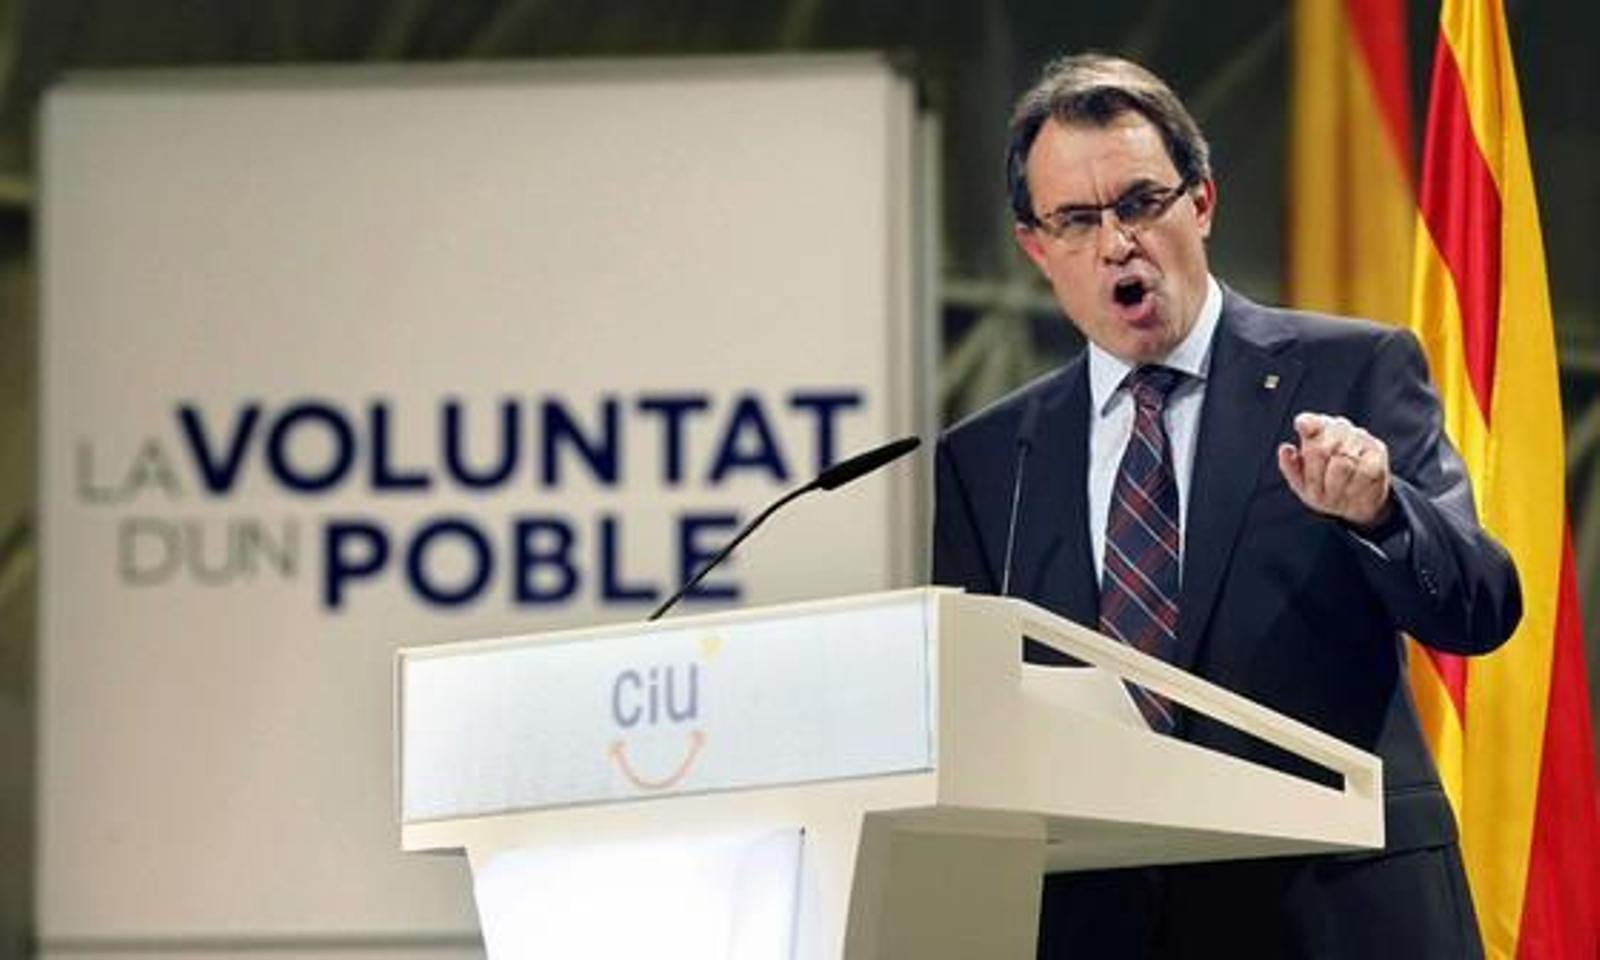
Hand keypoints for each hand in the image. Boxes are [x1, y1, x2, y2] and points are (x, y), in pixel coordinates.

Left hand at [1277, 412, 1392, 528]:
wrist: (1354, 505)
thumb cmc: (1324, 489)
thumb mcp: (1302, 483)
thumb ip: (1290, 467)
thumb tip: (1285, 448)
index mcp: (1315, 431)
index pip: (1308, 422)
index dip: (1307, 424)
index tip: (1302, 427)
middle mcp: (1338, 428)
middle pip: (1320, 449)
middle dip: (1315, 475)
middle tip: (1320, 487)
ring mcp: (1359, 437)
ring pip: (1342, 462)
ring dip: (1334, 485)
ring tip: (1336, 490)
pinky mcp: (1378, 450)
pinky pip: (1364, 472)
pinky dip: (1354, 487)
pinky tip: (1352, 488)